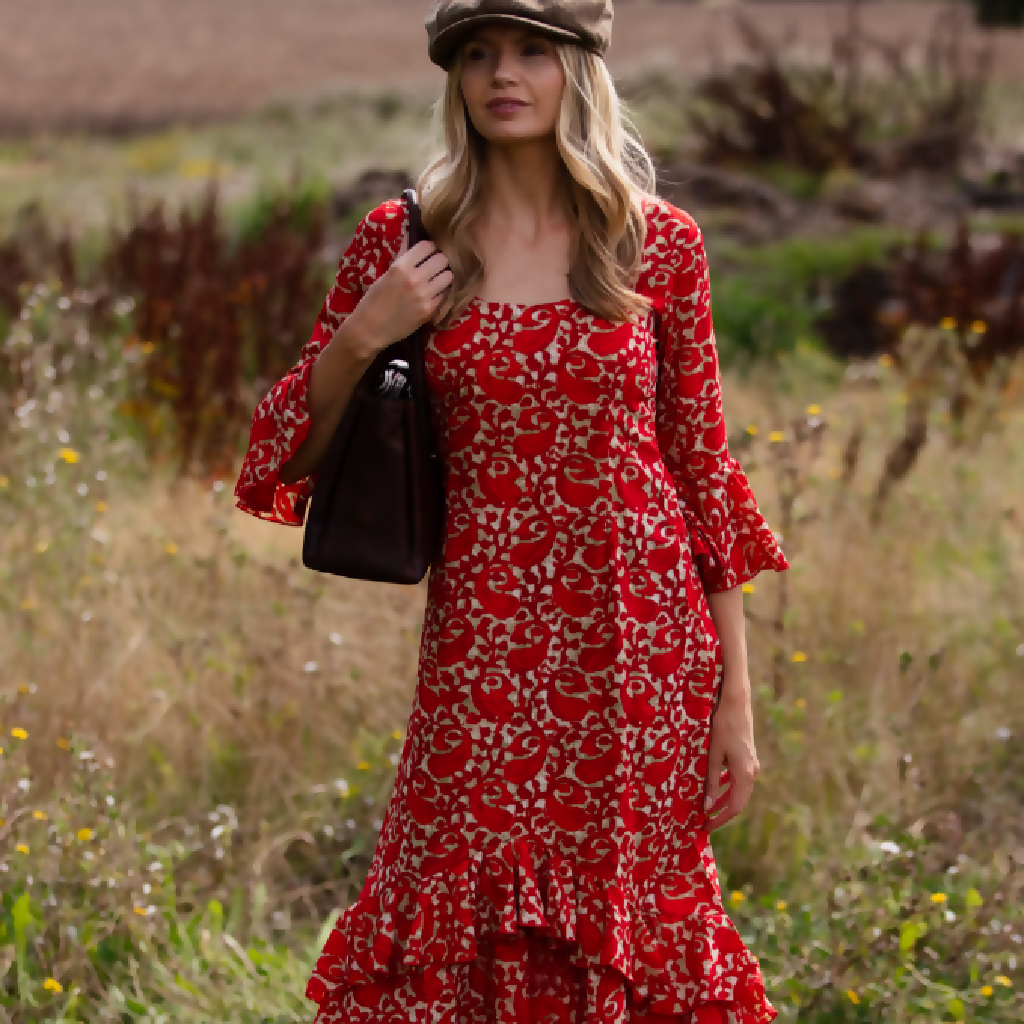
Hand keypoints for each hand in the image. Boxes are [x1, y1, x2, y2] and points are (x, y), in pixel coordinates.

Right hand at [348, 234, 452, 358]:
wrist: (370, 329)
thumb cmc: (373, 300)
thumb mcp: (385, 275)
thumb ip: (401, 256)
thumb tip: (410, 236)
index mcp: (400, 266)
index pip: (427, 246)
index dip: (429, 248)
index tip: (428, 253)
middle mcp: (414, 279)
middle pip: (442, 259)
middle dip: (439, 262)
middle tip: (434, 268)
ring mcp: (423, 296)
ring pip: (448, 276)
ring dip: (443, 277)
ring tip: (436, 281)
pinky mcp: (429, 311)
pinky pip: (445, 295)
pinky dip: (441, 294)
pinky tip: (433, 296)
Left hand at [703, 680, 759, 830]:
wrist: (735, 703)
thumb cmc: (722, 727)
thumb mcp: (713, 755)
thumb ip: (710, 782)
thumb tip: (707, 807)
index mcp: (745, 774)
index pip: (734, 806)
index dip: (720, 819)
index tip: (705, 827)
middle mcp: (751, 772)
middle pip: (738, 801)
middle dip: (721, 813)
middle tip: (704, 822)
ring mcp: (751, 764)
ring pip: (737, 790)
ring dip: (723, 800)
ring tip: (706, 808)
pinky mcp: (747, 757)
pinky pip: (737, 778)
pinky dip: (726, 786)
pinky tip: (713, 787)